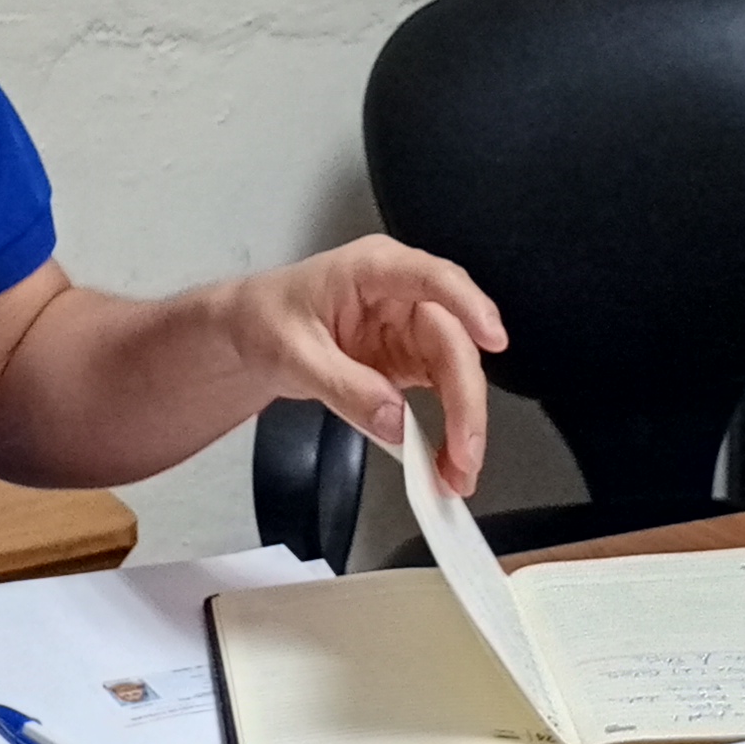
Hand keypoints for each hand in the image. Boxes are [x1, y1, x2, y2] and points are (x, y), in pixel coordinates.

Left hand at [217, 237, 507, 493]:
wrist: (251, 334)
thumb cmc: (267, 319)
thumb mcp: (292, 352)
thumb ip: (343, 386)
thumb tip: (394, 419)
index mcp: (374, 271)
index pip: (434, 279)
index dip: (469, 306)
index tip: (492, 339)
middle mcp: (404, 296)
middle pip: (454, 341)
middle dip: (466, 401)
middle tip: (465, 453)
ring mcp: (411, 330)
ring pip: (457, 374)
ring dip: (464, 425)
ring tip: (458, 472)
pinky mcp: (411, 362)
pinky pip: (442, 395)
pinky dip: (447, 432)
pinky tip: (445, 463)